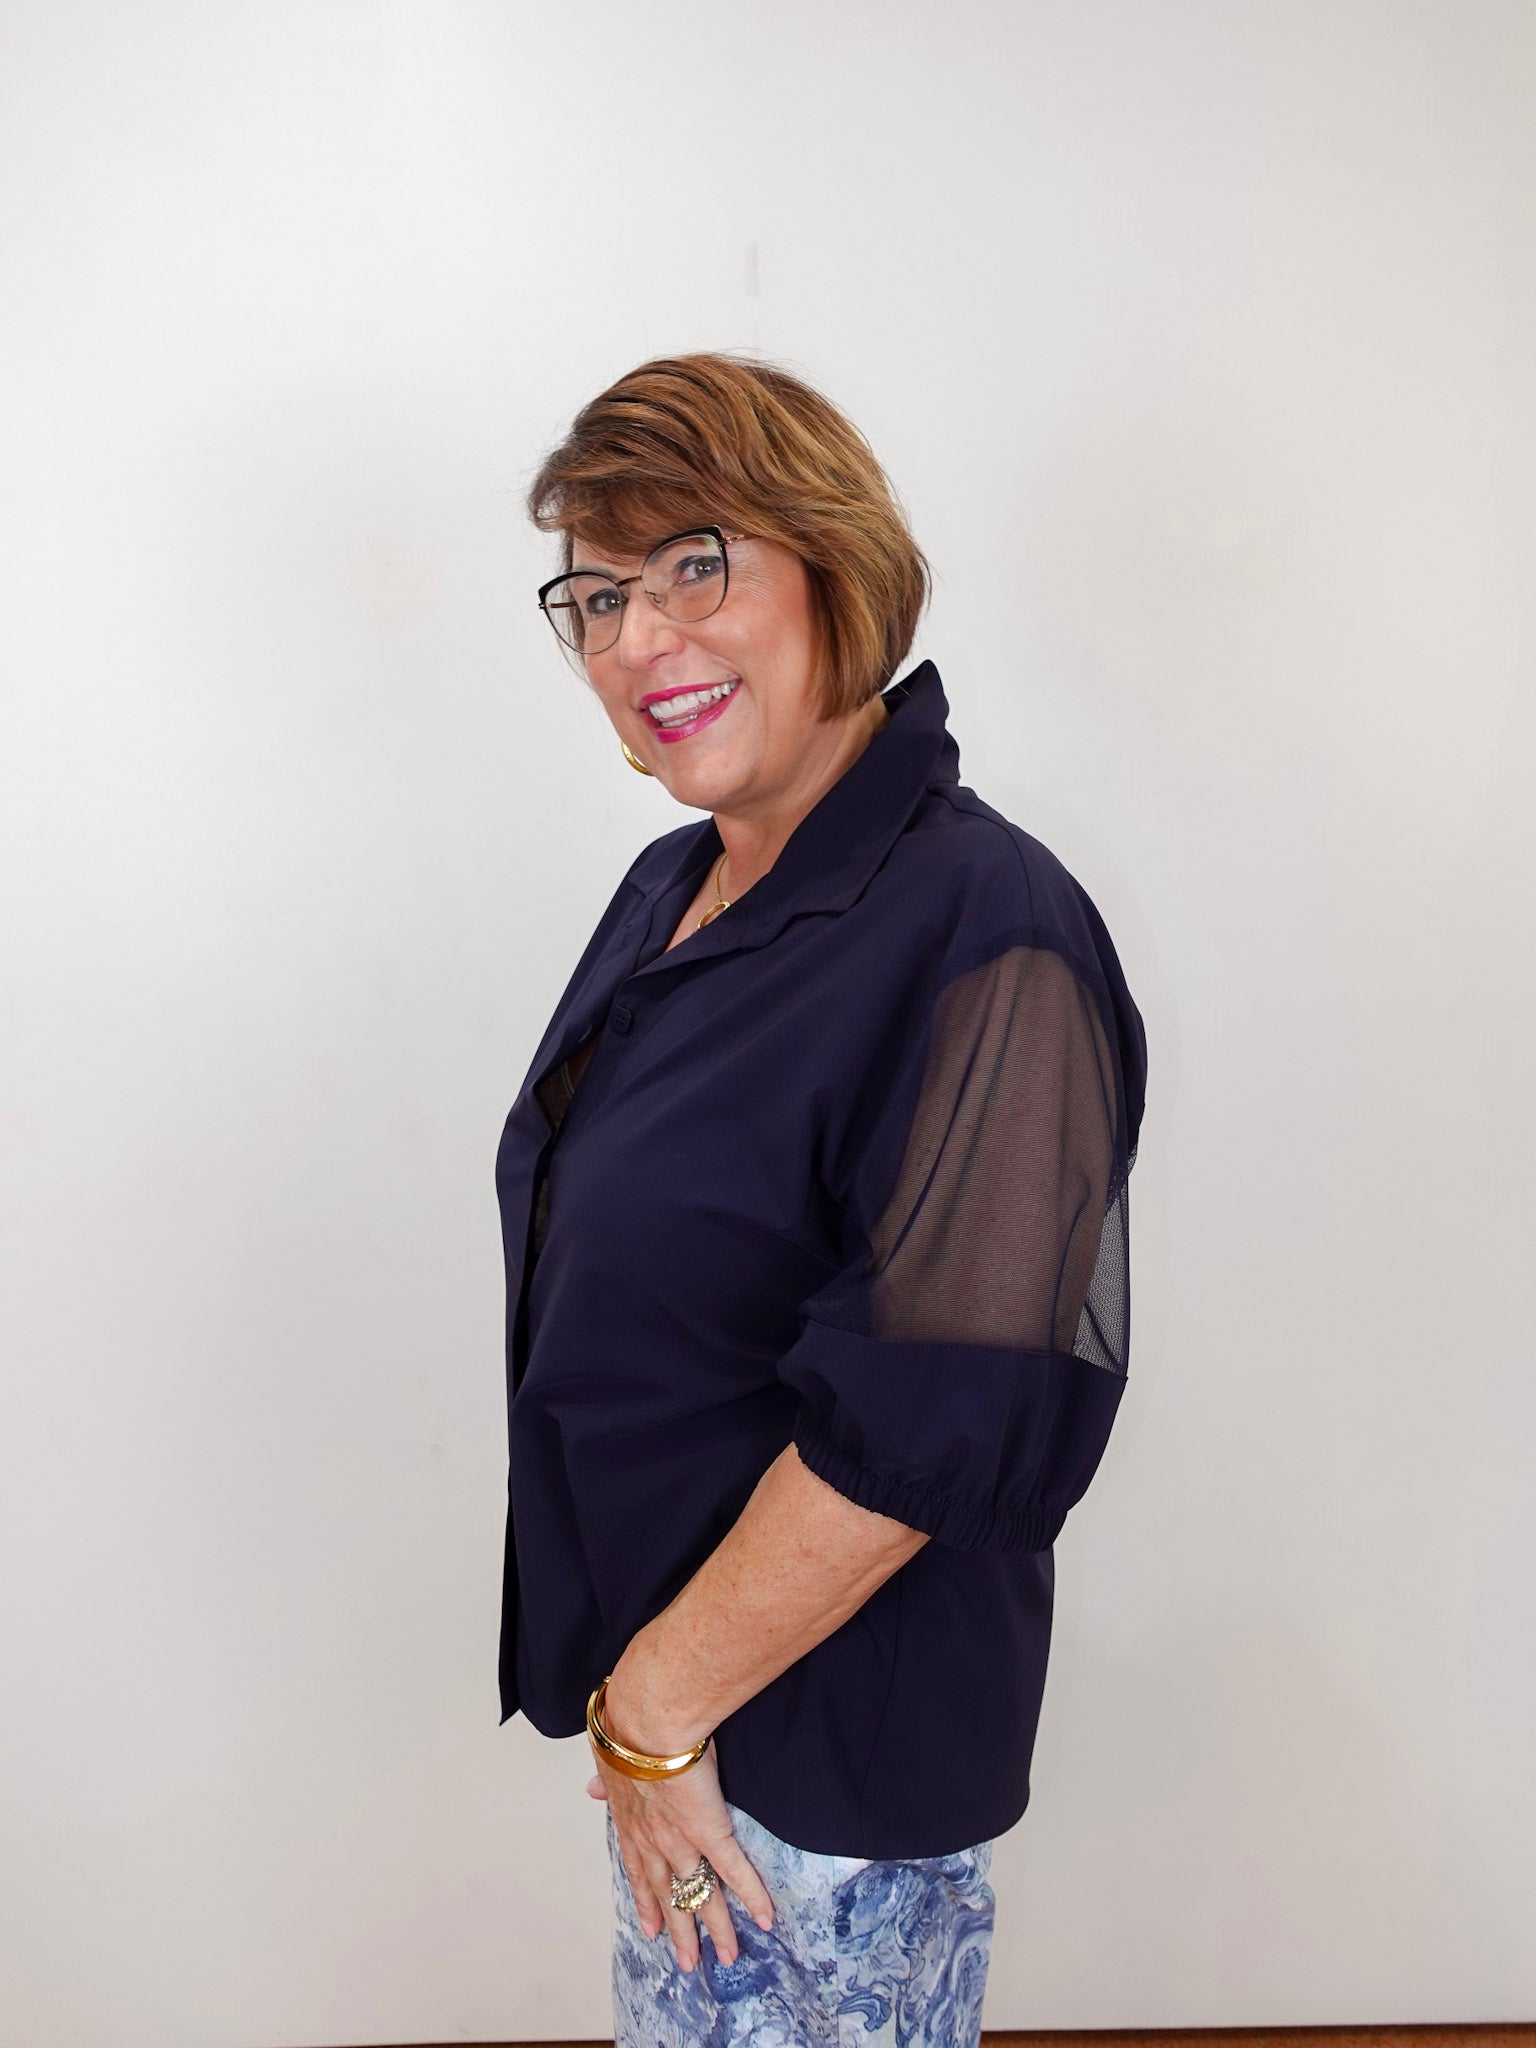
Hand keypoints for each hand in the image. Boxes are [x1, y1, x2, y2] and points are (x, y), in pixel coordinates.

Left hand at [587, 1737, 774, 1971]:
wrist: (647, 1724)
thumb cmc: (628, 1734)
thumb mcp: (610, 1762)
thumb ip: (606, 1782)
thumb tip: (591, 1790)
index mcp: (631, 1826)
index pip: (638, 1874)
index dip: (646, 1903)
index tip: (650, 1930)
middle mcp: (654, 1844)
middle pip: (669, 1897)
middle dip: (679, 1931)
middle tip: (689, 1963)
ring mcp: (682, 1842)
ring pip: (700, 1895)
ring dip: (715, 1930)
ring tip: (728, 1958)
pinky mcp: (710, 1831)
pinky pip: (734, 1871)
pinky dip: (751, 1896)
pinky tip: (765, 1917)